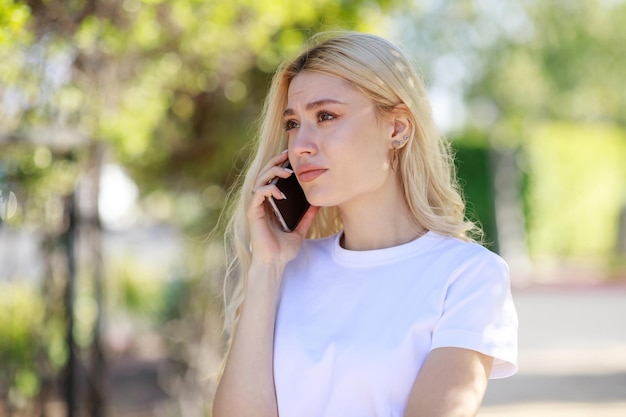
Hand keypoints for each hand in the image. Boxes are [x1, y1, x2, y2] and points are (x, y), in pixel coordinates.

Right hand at [247, 151, 318, 266]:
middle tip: (288, 156)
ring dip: (273, 173)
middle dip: (275, 162)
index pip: (271, 178)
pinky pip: (258, 194)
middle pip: (264, 174)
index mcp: (270, 204)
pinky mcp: (253, 213)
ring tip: (287, 173)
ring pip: (260, 180)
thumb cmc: (284, 249)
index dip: (279, 165)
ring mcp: (256, 207)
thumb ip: (307, 217)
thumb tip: (319, 204)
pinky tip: (281, 193)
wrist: (275, 263)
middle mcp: (261, 203)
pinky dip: (269, 189)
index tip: (291, 158)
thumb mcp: (301, 229)